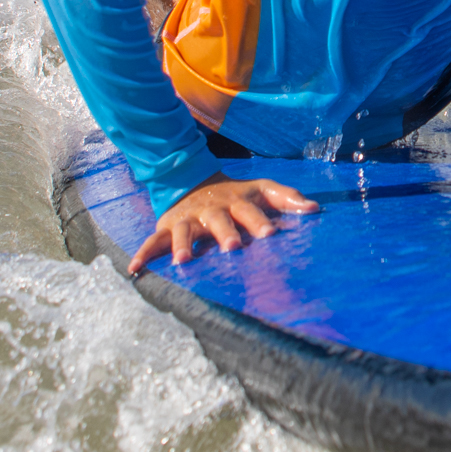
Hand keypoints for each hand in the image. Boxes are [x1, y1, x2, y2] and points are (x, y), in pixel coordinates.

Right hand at [128, 176, 317, 272]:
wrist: (194, 181)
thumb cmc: (236, 194)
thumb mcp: (262, 189)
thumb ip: (288, 198)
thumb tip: (315, 208)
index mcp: (236, 202)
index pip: (250, 212)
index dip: (259, 222)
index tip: (270, 235)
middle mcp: (211, 210)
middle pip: (218, 221)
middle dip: (225, 233)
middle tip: (232, 248)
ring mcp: (188, 219)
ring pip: (185, 232)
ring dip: (184, 245)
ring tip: (185, 262)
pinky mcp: (168, 227)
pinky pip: (153, 241)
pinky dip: (143, 254)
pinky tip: (135, 270)